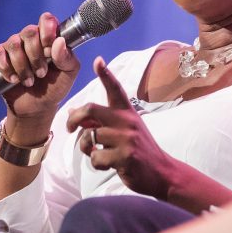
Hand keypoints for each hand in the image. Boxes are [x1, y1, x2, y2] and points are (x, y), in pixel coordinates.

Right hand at [0, 12, 79, 119]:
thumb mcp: (68, 74)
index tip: (49, 49)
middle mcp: (30, 39)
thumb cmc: (54, 87)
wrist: (37, 108)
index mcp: (48, 38)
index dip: (47, 31)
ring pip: (14, 44)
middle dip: (36, 55)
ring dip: (23, 66)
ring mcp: (14, 47)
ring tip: (29, 81)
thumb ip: (67, 58)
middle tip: (41, 72)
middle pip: (29, 32)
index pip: (46, 20)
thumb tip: (59, 42)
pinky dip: (6, 69)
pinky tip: (14, 79)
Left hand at [66, 57, 173, 198]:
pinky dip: (96, 164)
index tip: (98, 60)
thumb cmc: (138, 150)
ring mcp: (126, 139)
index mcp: (127, 112)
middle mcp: (127, 121)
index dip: (106, 74)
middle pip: (90, 109)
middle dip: (74, 118)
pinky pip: (96, 158)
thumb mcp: (123, 131)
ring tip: (97, 152)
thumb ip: (100, 121)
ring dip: (86, 148)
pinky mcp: (125, 156)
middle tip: (69, 128)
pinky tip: (107, 164)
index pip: (115, 89)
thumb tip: (73, 111)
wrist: (162, 172)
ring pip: (89, 137)